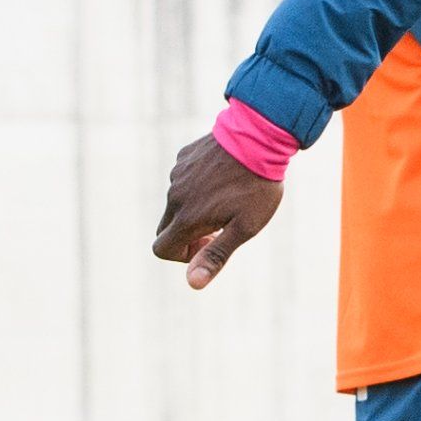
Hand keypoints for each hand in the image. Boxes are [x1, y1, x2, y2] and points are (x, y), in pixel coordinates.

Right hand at [152, 133, 283, 288]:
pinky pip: (182, 180)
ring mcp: (177, 175)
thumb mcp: (244, 228)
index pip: (161, 249)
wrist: (260, 138)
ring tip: (228, 198)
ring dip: (194, 209)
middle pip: (166, 228)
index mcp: (187, 218)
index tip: (210, 243)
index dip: (182, 256)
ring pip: (176, 202)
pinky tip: (225, 178)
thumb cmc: (257, 187)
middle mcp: (175, 196)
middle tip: (221, 225)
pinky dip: (197, 186)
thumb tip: (192, 283)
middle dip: (187, 235)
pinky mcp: (183, 158)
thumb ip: (216, 256)